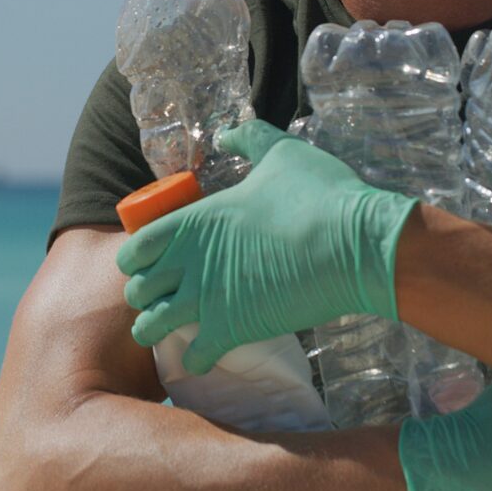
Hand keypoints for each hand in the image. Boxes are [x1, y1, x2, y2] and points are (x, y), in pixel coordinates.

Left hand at [116, 120, 412, 373]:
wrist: (356, 244)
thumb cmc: (321, 194)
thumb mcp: (280, 153)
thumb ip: (248, 139)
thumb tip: (228, 130)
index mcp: (193, 221)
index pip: (135, 248)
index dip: (139, 259)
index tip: (159, 263)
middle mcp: (190, 261)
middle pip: (137, 291)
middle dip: (147, 297)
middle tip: (169, 299)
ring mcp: (207, 299)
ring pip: (151, 329)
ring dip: (159, 332)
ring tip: (177, 331)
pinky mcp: (231, 330)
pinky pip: (192, 358)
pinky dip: (195, 360)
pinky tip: (207, 354)